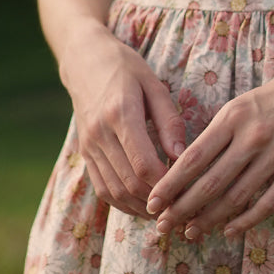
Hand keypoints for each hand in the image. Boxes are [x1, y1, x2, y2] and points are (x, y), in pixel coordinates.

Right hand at [63, 26, 187, 216]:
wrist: (84, 61)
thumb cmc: (125, 68)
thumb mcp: (153, 84)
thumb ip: (168, 121)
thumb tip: (181, 156)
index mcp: (120, 114)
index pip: (144, 164)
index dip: (167, 184)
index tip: (189, 190)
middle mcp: (100, 134)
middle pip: (130, 183)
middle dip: (158, 201)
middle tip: (183, 208)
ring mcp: (89, 146)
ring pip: (115, 192)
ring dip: (142, 208)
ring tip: (167, 212)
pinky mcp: (85, 154)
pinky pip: (103, 189)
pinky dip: (124, 203)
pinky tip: (144, 205)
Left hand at [145, 53, 273, 238]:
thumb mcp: (244, 104)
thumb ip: (220, 132)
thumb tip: (188, 166)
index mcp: (233, 116)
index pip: (194, 157)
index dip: (171, 184)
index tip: (153, 202)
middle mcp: (252, 136)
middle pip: (210, 182)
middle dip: (183, 208)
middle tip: (163, 226)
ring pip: (236, 196)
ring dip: (210, 219)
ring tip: (191, 232)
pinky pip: (268, 202)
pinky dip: (246, 220)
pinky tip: (230, 229)